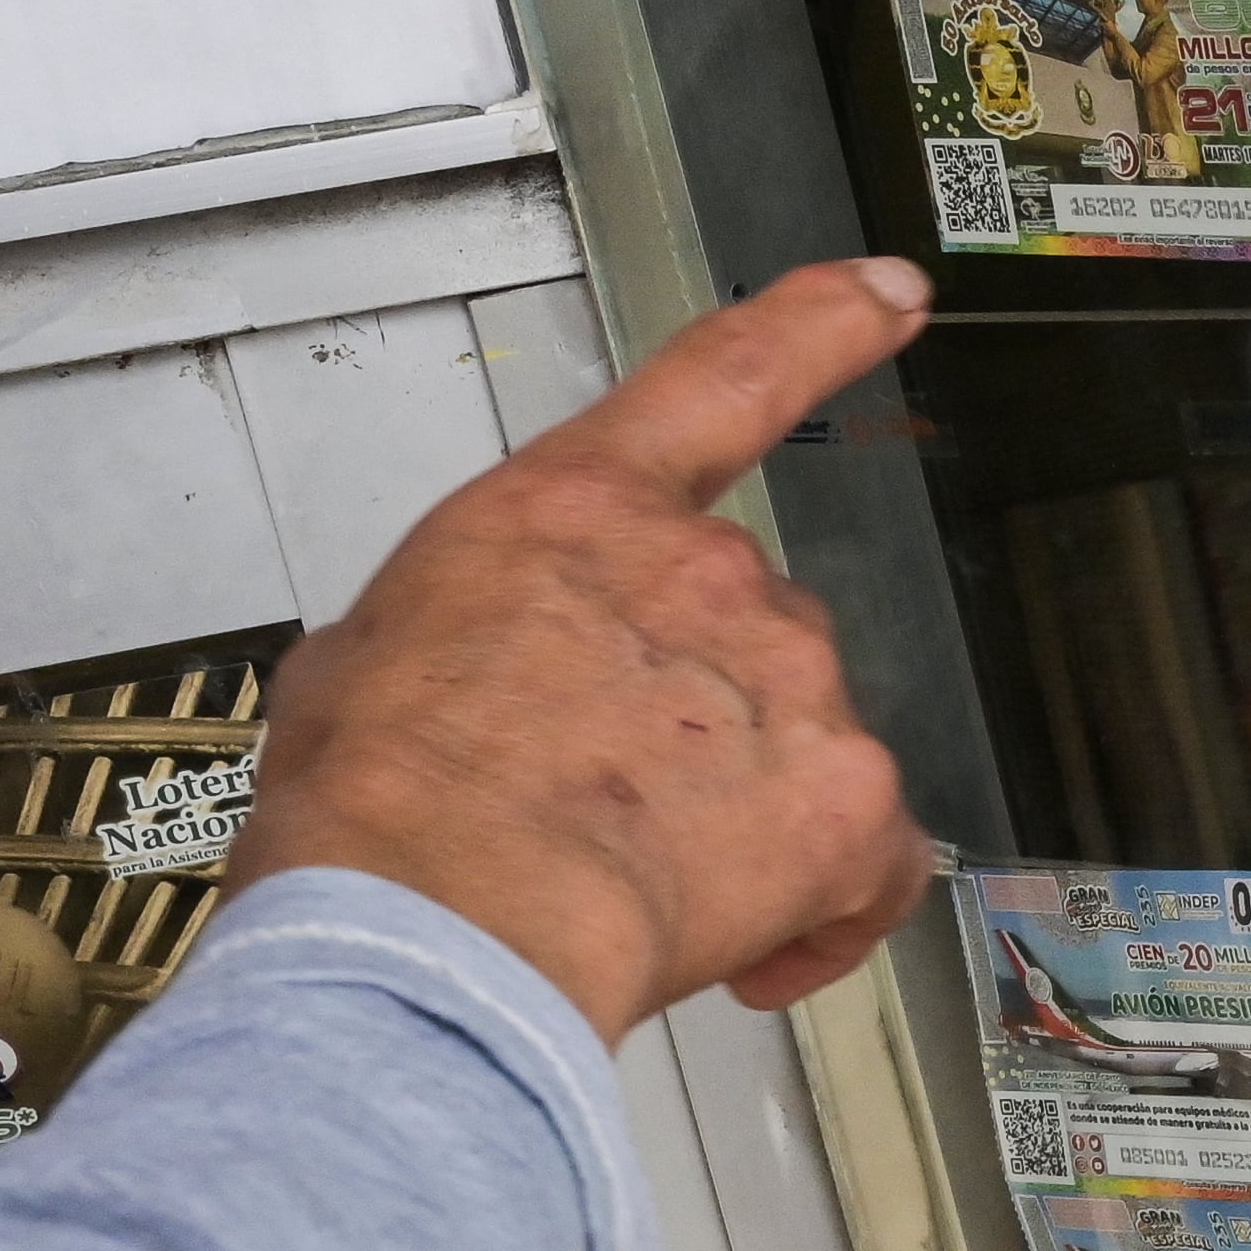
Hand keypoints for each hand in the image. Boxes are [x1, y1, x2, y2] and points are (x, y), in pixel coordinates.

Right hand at [224, 257, 939, 1041]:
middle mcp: (705, 572)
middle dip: (700, 715)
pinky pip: (870, 863)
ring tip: (645, 890)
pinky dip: (824, 911)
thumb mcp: (362, 664)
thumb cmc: (382, 803)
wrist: (444, 911)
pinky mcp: (848, 799)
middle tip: (609, 803)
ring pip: (808, 742)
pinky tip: (750, 957)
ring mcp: (793, 680)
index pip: (724, 377)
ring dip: (750, 813)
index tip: (888, 293)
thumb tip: (441, 688)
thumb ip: (451, 638)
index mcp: (575, 512)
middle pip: (748, 625)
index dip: (820, 325)